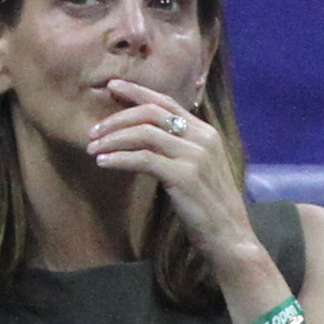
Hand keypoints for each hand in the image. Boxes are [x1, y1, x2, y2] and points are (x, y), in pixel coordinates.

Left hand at [87, 77, 260, 264]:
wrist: (230, 236)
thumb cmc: (208, 204)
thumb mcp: (196, 167)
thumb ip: (176, 146)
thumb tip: (139, 132)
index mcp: (206, 132)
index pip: (166, 102)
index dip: (137, 92)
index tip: (111, 87)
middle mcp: (202, 138)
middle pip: (151, 113)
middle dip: (117, 118)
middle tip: (93, 130)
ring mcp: (195, 156)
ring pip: (144, 134)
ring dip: (113, 139)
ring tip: (93, 149)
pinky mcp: (185, 176)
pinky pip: (143, 159)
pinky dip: (119, 158)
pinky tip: (104, 163)